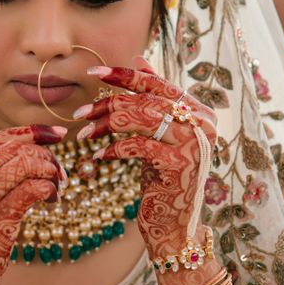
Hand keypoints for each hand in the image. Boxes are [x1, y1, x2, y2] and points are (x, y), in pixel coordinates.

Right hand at [0, 125, 65, 284]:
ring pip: (25, 163)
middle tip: (59, 171)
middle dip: (45, 154)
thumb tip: (28, 153)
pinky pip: (32, 189)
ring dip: (49, 170)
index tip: (57, 135)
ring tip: (56, 187)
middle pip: (15, 148)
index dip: (33, 132)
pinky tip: (51, 199)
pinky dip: (49, 189)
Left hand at [75, 57, 220, 284]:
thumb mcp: (159, 135)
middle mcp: (204, 123)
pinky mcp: (181, 164)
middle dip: (109, 104)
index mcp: (200, 111)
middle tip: (80, 114)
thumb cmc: (164, 178)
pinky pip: (139, 146)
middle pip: (148, 99)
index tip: (93, 71)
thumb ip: (154, 100)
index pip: (158, 84)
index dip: (125, 75)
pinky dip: (114, 149)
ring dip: (107, 124)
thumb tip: (139, 59)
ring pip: (143, 118)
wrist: (175, 224)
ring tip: (84, 134)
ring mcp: (195, 143)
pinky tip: (99, 157)